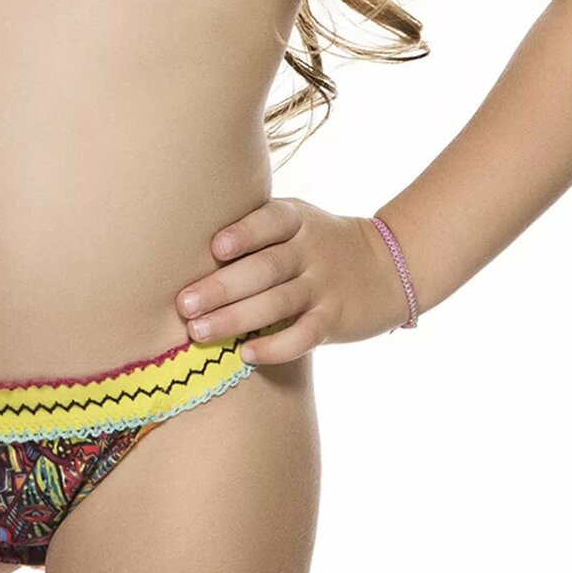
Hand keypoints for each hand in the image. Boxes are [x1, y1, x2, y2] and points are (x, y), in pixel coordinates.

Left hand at [174, 198, 412, 364]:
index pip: (270, 221)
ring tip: (199, 332)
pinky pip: (304, 335)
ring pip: (279, 303)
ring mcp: (324, 285)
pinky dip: (276, 346)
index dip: (244, 233)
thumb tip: (187, 249)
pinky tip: (247, 353)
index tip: (215, 248)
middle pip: (265, 267)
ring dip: (236, 318)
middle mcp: (310, 250)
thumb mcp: (296, 222)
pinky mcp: (335, 318)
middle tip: (184, 305)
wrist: (387, 266)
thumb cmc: (317, 244)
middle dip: (222, 287)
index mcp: (296, 219)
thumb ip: (257, 231)